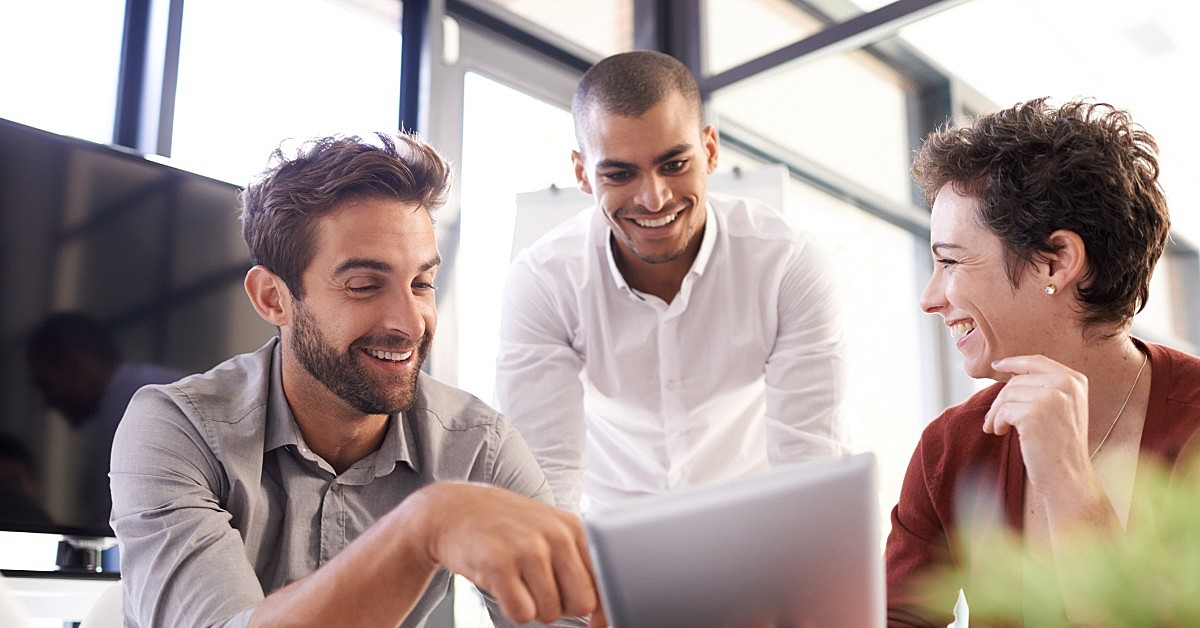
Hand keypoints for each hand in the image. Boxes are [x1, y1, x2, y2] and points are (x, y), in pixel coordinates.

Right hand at [405, 482, 600, 624]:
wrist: (453, 510)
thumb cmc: (506, 526)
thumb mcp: (549, 530)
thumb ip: (577, 561)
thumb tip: (602, 610)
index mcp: (574, 528)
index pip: (605, 581)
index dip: (601, 611)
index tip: (595, 624)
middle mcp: (555, 536)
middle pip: (582, 603)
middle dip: (563, 607)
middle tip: (540, 590)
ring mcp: (527, 549)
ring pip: (550, 612)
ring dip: (534, 607)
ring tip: (517, 581)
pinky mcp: (499, 565)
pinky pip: (522, 614)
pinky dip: (512, 610)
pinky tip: (503, 585)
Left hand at [985, 354, 1090, 495]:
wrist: (1069, 476)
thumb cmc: (1060, 445)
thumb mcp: (1062, 408)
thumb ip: (1045, 387)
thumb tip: (1010, 373)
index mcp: (1074, 380)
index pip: (1036, 361)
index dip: (1013, 362)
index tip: (997, 366)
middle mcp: (1066, 384)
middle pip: (1016, 380)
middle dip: (1001, 400)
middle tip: (994, 420)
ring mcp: (1051, 397)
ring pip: (1006, 395)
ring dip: (996, 413)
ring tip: (998, 428)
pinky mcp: (1034, 413)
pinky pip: (1003, 411)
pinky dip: (996, 422)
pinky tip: (1000, 432)